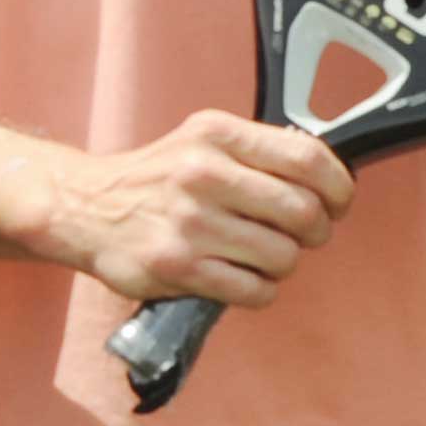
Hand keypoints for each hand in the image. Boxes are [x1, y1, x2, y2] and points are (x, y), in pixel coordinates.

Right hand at [45, 109, 353, 306]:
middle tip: (303, 235)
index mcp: (216, 135)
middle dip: (315, 231)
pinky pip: (253, 289)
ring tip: (263, 257)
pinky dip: (260, 290)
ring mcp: (190, 223)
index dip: (338, 186)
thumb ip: (258, 152)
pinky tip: (243, 278)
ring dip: (284, 263)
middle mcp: (203, 174)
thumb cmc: (157, 179)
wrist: (86, 209)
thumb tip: (325, 177)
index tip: (339, 202)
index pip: (307, 157)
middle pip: (302, 212)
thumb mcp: (202, 141)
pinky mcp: (178, 267)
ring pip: (283, 256)